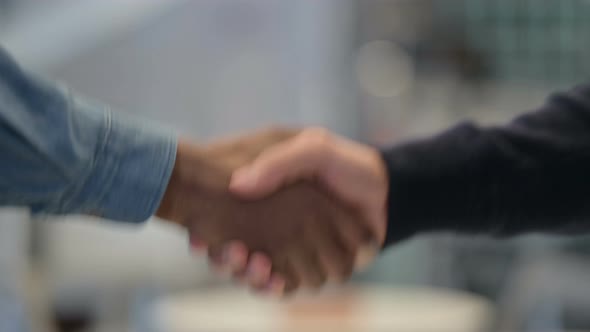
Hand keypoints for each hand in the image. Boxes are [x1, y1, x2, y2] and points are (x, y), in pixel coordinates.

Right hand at [156, 129, 373, 294]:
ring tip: (255, 265)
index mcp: (264, 198)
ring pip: (254, 270)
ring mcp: (287, 248)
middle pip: (232, 250)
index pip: (222, 219)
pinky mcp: (307, 267)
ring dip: (247, 273)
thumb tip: (238, 185)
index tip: (197, 237)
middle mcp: (270, 226)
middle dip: (224, 258)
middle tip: (228, 254)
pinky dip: (275, 286)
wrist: (387, 193)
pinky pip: (283, 283)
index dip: (205, 230)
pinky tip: (276, 280)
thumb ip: (280, 162)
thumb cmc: (348, 166)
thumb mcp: (313, 149)